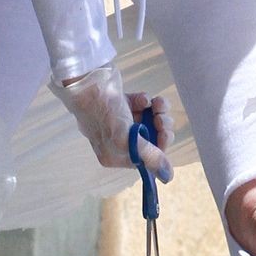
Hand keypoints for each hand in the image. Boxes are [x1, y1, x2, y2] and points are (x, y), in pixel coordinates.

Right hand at [55, 64, 173, 179]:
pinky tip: (142, 98)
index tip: (164, 134)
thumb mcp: (126, 138)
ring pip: (149, 121)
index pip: (145, 159)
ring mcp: (120, 121)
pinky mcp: (122, 105)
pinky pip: (142, 106)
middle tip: (160, 118)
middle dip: (161, 128)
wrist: (88, 80)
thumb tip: (167, 176)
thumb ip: (149, 156)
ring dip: (158, 112)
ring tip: (156, 104)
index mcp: (114, 155)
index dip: (159, 147)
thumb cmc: (103, 112)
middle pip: (150, 140)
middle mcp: (117, 140)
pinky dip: (146, 102)